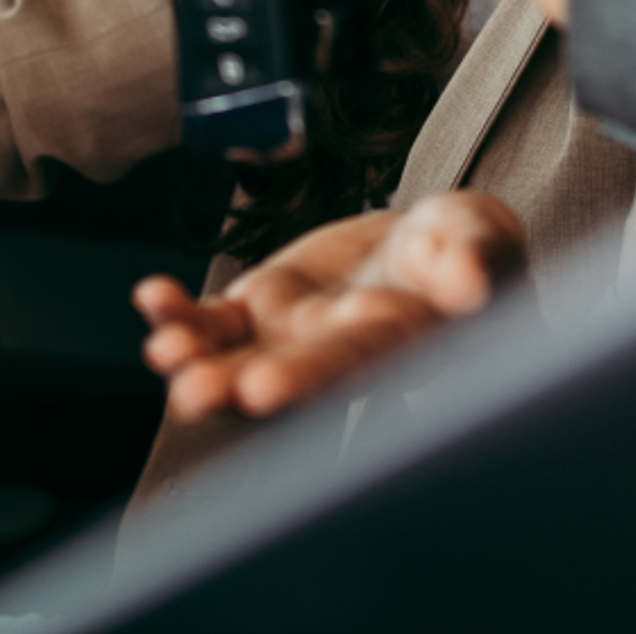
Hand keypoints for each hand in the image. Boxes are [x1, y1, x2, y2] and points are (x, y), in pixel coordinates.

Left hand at [134, 193, 526, 421]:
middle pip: (281, 377)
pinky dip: (181, 314)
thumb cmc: (469, 250)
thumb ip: (479, 261)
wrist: (433, 246)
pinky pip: (215, 321)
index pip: (350, 366)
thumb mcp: (484, 242)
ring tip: (164, 351)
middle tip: (194, 392)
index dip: (308, 378)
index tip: (267, 387)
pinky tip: (152, 299)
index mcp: (394, 343)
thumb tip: (472, 285)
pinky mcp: (264, 308)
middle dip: (234, 388)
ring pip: (237, 359)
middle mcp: (335, 354)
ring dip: (196, 361)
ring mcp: (293, 336)